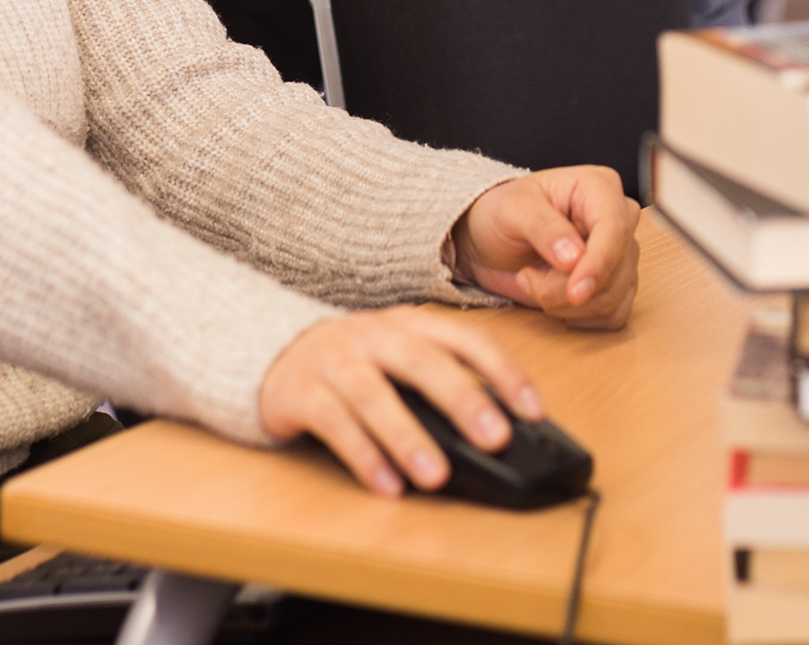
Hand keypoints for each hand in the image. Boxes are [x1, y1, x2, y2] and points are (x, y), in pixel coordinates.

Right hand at [258, 305, 543, 498]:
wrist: (274, 355)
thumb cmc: (355, 363)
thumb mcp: (401, 359)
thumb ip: (442, 382)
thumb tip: (500, 428)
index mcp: (410, 323)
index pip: (466, 339)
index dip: (504, 372)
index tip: (533, 409)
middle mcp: (374, 336)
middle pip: (423, 362)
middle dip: (463, 400)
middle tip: (496, 438)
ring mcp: (335, 361)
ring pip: (375, 397)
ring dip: (409, 438)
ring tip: (437, 476)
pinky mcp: (301, 393)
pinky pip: (334, 425)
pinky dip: (363, 457)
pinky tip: (387, 485)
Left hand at [452, 167, 639, 328]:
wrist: (490, 241)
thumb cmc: (501, 213)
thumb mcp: (512, 209)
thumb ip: (543, 227)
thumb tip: (574, 257)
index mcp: (599, 187)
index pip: (615, 229)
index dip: (598, 264)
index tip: (575, 292)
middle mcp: (618, 218)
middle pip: (616, 268)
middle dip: (567, 289)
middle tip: (526, 278)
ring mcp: (619, 253)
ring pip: (614, 296)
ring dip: (567, 305)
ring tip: (533, 282)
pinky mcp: (615, 283)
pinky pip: (613, 314)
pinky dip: (580, 318)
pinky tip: (553, 301)